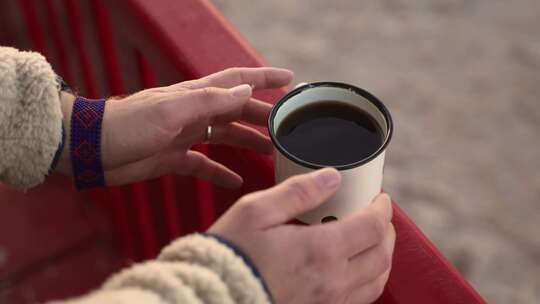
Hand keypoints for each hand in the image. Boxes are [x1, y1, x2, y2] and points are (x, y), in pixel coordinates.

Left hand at [56, 67, 292, 186]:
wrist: (91, 149)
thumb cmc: (127, 125)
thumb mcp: (171, 111)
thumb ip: (209, 101)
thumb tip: (245, 90)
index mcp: (195, 95)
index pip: (237, 80)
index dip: (264, 78)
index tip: (290, 79)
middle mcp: (194, 113)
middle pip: (237, 112)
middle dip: (264, 117)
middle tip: (289, 128)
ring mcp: (185, 136)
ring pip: (225, 137)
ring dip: (248, 143)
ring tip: (271, 154)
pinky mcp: (174, 158)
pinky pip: (204, 165)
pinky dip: (220, 172)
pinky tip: (235, 181)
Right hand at [208, 168, 394, 303]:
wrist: (213, 297)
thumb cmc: (231, 254)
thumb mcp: (256, 211)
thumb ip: (298, 192)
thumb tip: (332, 177)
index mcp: (320, 250)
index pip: (372, 227)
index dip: (382, 208)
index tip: (379, 197)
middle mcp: (333, 281)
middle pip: (382, 255)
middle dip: (386, 231)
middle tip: (378, 215)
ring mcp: (329, 303)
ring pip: (377, 281)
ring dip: (382, 257)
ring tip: (373, 240)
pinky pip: (360, 300)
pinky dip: (369, 281)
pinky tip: (356, 269)